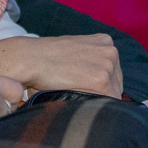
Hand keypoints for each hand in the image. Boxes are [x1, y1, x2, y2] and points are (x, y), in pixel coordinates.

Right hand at [0, 34, 122, 96]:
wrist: (31, 58)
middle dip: (100, 93)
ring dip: (96, 99)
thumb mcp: (75, 50)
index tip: (84, 87)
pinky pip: (106, 103)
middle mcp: (111, 51)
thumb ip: (91, 60)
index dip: (99, 85)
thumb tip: (99, 83)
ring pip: (112, 95)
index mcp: (105, 42)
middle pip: (116, 84)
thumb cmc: (47, 57)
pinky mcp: (102, 80)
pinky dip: (92, 106)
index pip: (114, 73)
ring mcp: (108, 65)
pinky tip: (76, 96)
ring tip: (74, 91)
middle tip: (76, 90)